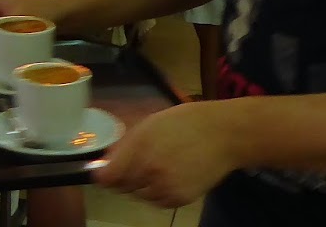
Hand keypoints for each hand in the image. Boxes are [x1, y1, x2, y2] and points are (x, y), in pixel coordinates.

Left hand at [95, 102, 240, 207]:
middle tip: (140, 162)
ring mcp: (165, 186)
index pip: (107, 176)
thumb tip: (105, 164)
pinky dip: (159, 192)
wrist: (222, 134)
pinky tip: (171, 175)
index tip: (103, 172)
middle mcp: (149, 169)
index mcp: (139, 146)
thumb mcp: (148, 124)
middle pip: (122, 187)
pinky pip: (158, 202)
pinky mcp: (180, 199)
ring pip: (140, 196)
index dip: (102, 175)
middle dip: (125, 177)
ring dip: (142, 185)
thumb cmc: (183, 123)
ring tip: (160, 166)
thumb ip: (124, 145)